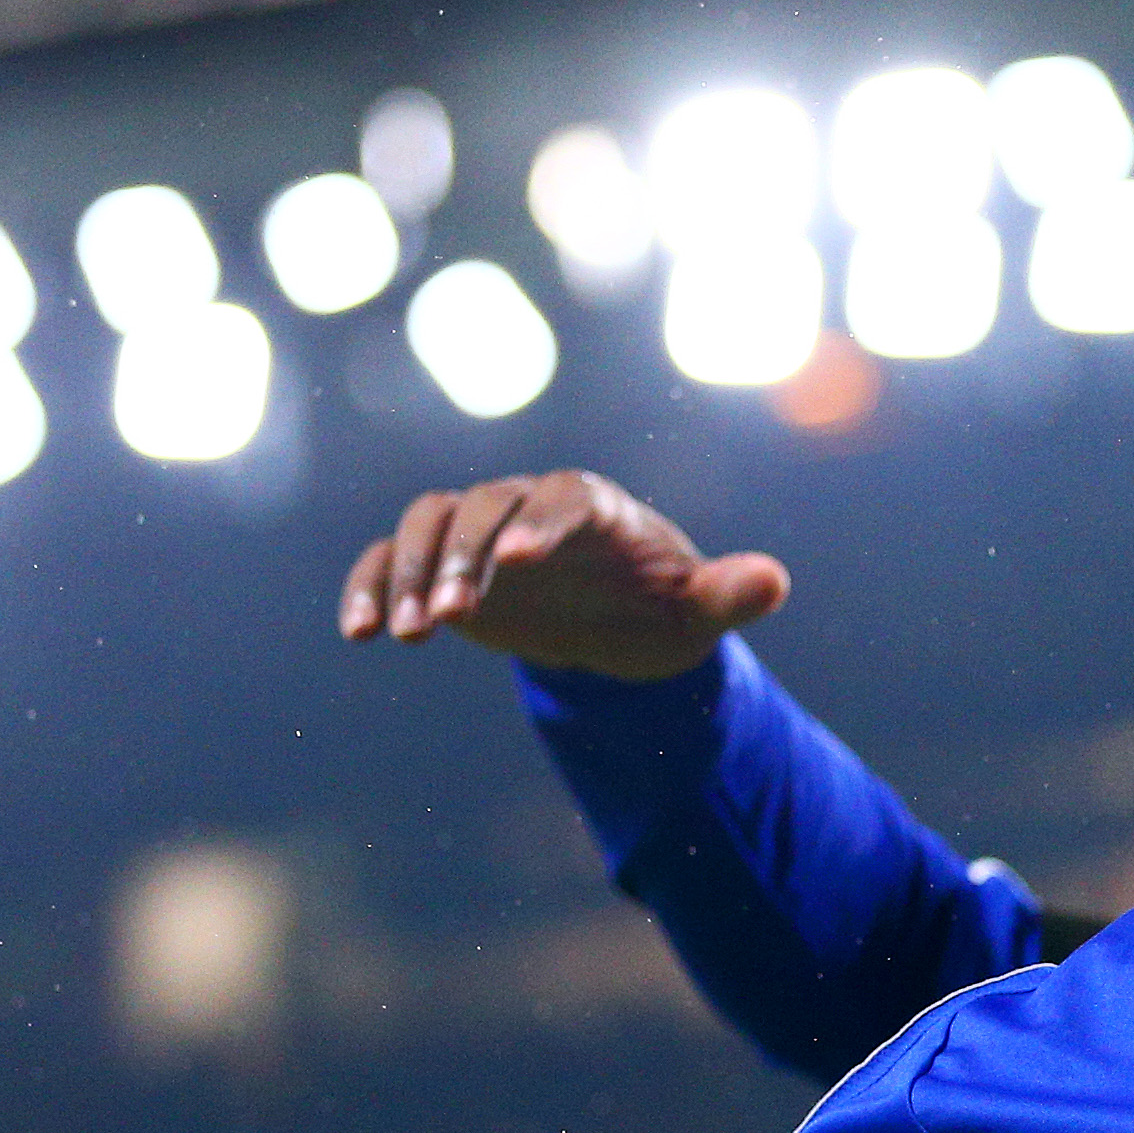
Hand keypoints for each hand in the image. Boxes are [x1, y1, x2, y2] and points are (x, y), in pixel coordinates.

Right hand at [336, 470, 788, 679]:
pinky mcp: (439, 563)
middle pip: (482, 507)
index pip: (561, 498)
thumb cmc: (661, 605)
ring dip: (407, 573)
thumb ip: (730, 594)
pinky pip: (389, 559)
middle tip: (448, 617)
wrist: (617, 619)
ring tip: (404, 635)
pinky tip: (359, 634)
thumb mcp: (699, 611)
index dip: (540, 525)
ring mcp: (478, 530)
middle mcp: (526, 503)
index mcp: (591, 504)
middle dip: (461, 558)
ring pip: (428, 525)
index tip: (520, 564)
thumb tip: (774, 584)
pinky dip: (368, 585)